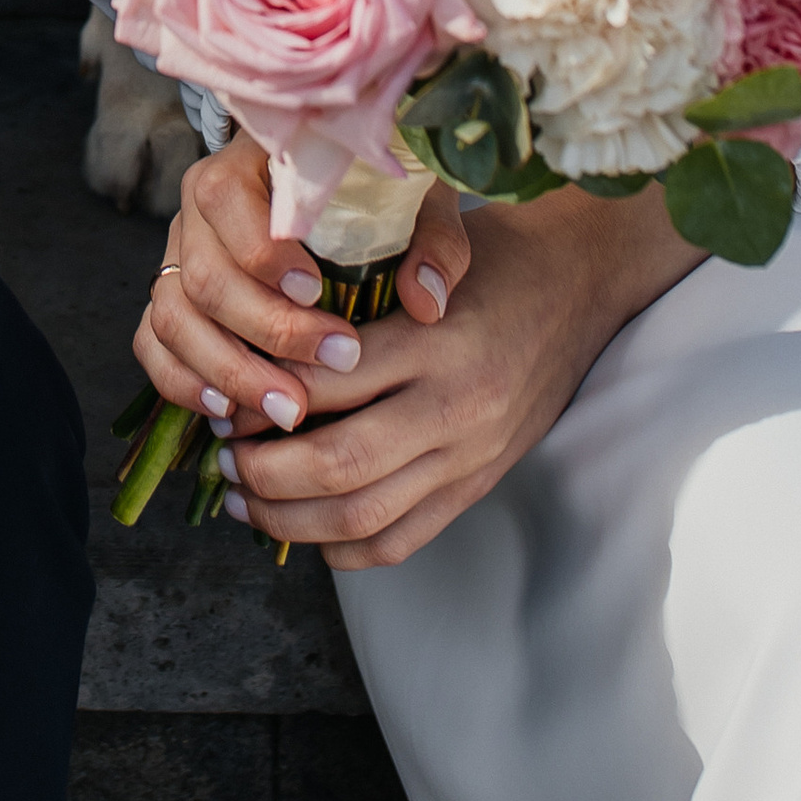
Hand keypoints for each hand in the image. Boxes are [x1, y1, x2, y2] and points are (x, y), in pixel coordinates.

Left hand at [137, 134, 699, 565]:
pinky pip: (400, 540)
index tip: (223, 394)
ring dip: (288, 519)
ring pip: (363, 516)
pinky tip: (300, 528)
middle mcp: (454, 408)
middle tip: (220, 457)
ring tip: (241, 499)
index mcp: (433, 343)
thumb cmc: (490, 258)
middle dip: (263, 472)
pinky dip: (341, 547)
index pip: (327, 382)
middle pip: (338, 465)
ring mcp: (470, 457)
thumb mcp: (423, 253)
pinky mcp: (478, 486)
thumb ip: (356, 291)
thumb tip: (266, 342)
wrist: (580, 285)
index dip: (262, 395)